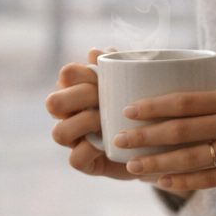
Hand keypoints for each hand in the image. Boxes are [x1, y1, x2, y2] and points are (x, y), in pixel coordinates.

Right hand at [45, 47, 137, 179]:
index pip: (65, 75)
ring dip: (83, 123)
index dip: (77, 73)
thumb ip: (118, 67)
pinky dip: (90, 150)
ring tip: (104, 121)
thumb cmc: (143, 109)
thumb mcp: (135, 85)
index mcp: (79, 89)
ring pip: (59, 132)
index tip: (98, 74)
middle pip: (54, 102)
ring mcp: (75, 140)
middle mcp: (70, 114)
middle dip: (79, 96)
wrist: (161, 146)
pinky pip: (75, 159)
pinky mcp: (84, 163)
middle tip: (102, 97)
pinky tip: (107, 144)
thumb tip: (94, 52)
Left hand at [111, 86, 215, 193]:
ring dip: (157, 162)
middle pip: (180, 128)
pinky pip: (209, 179)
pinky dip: (183, 181)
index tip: (127, 110)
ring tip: (133, 167)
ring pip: (190, 156)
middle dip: (144, 135)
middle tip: (118, 139)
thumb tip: (182, 110)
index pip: (185, 100)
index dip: (153, 106)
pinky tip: (164, 183)